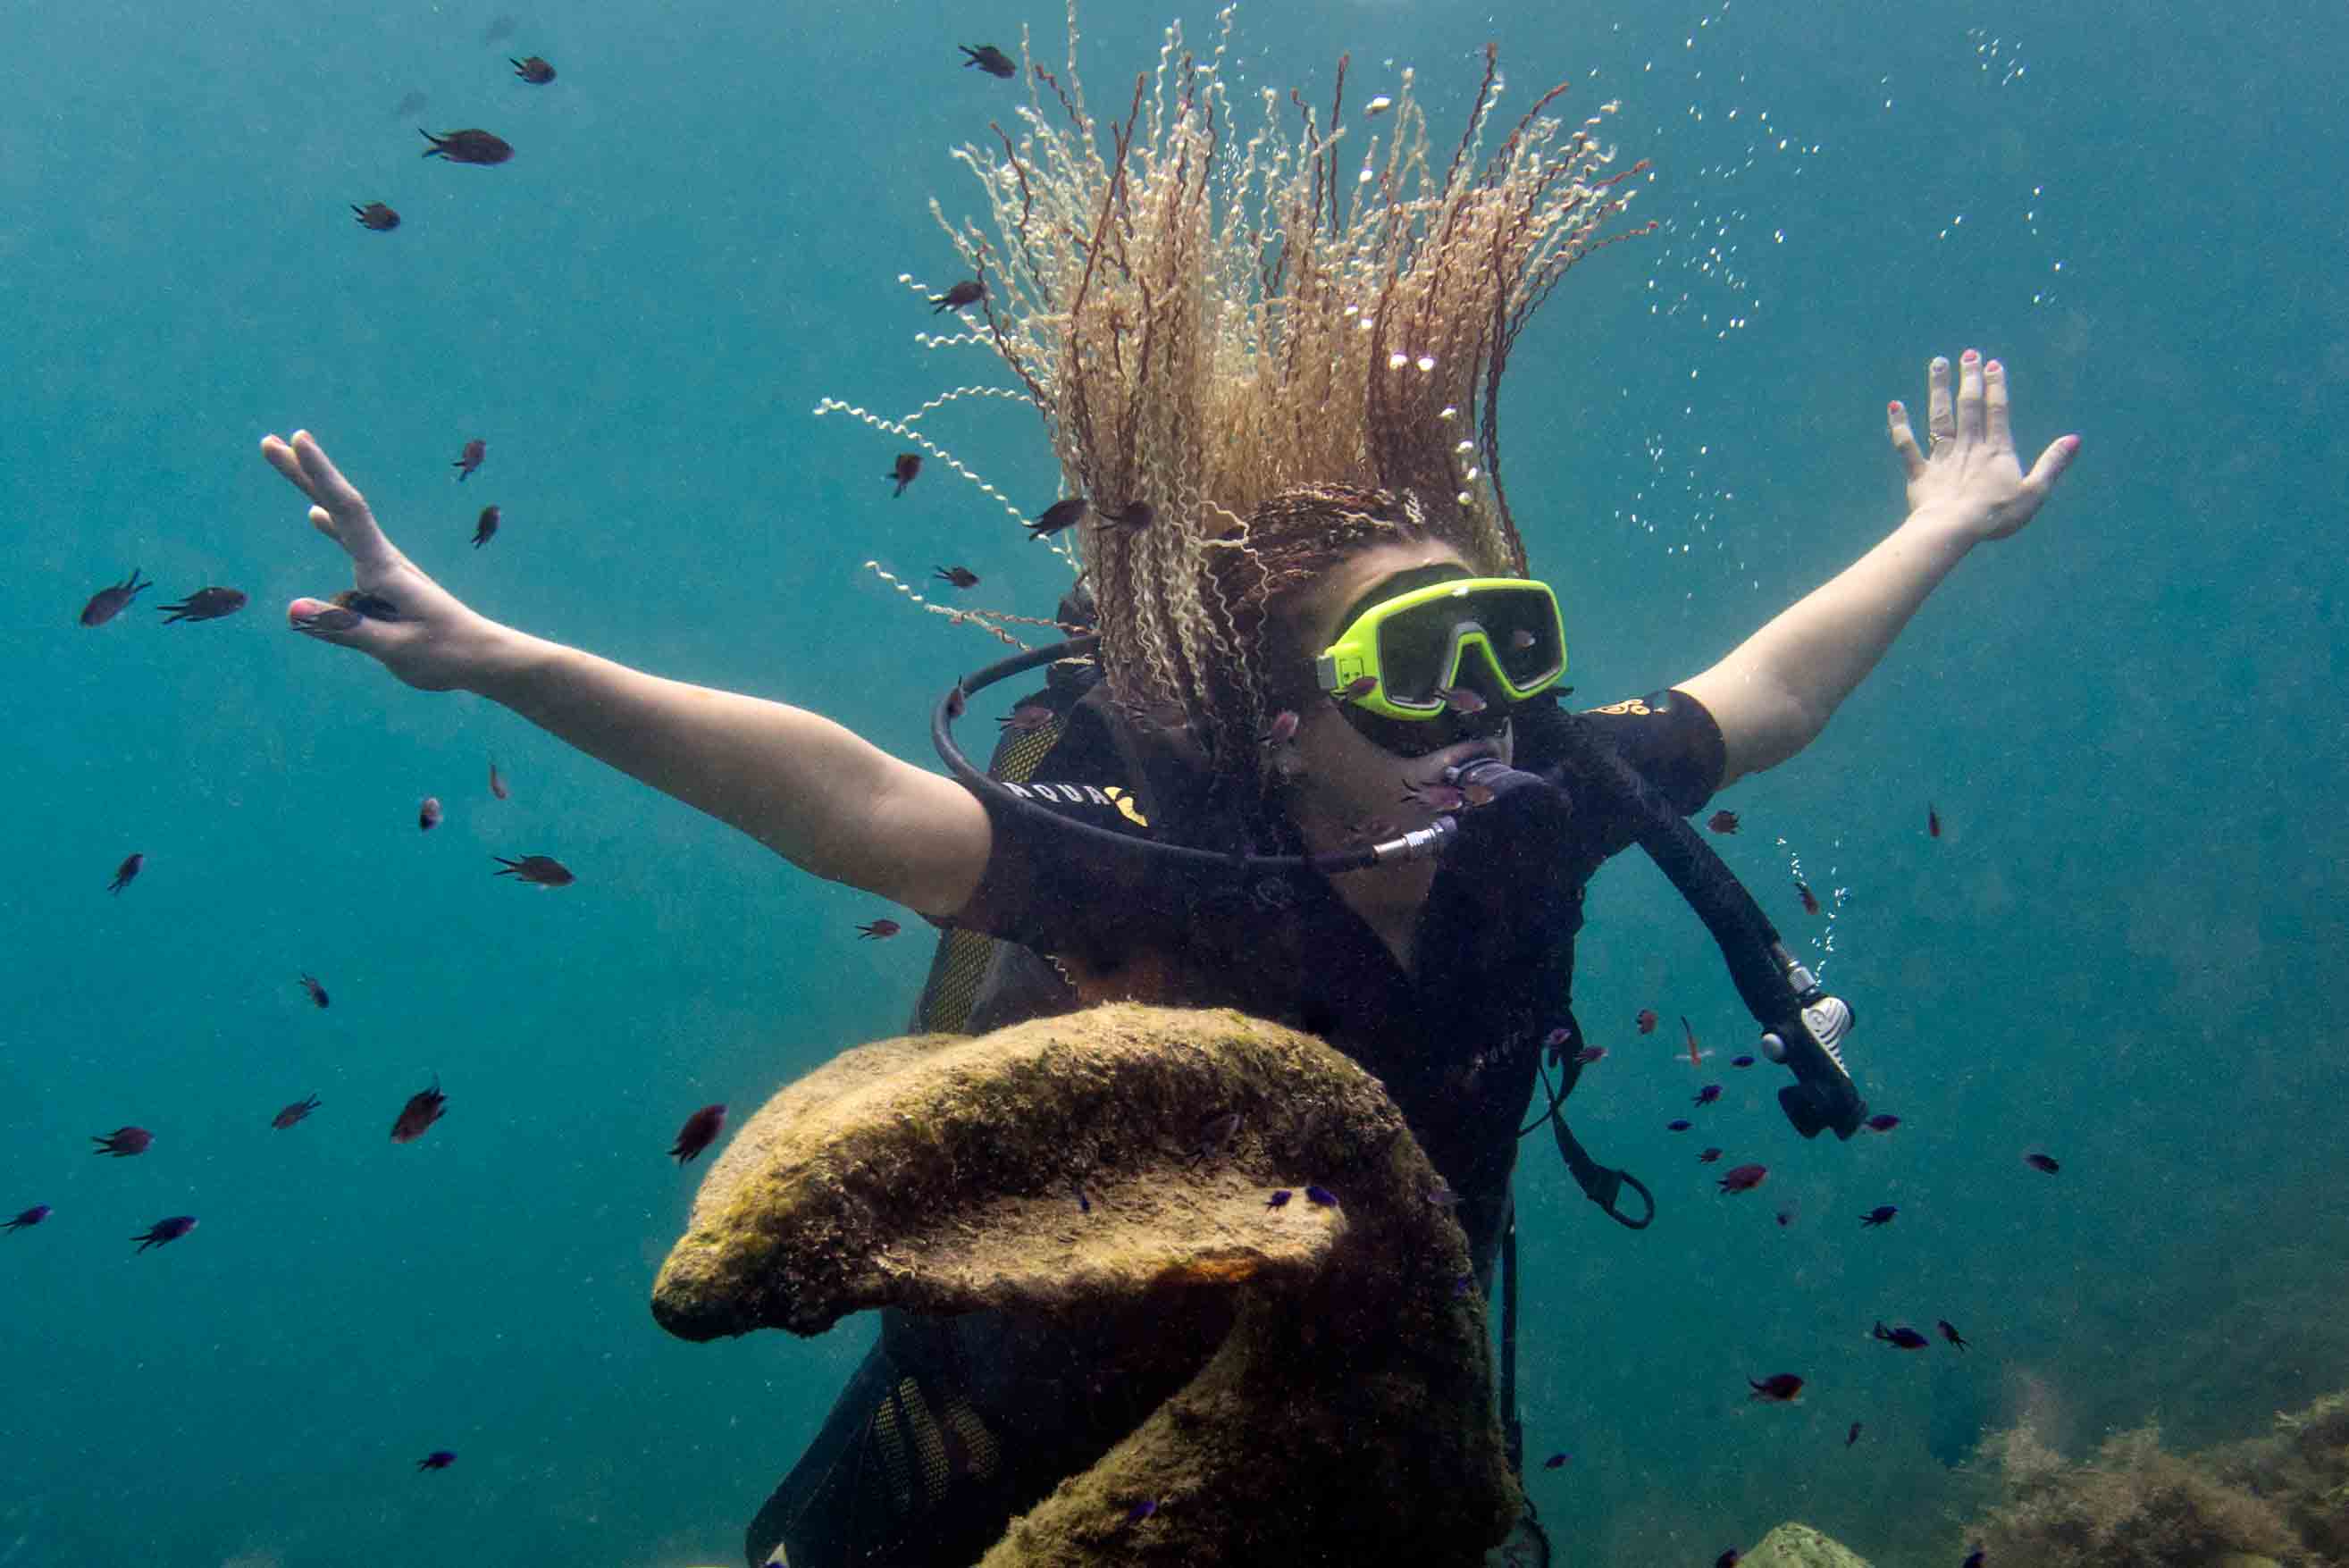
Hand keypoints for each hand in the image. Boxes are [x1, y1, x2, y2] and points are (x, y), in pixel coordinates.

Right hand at [260, 430, 507, 691]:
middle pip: (338, 505)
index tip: (299, 439)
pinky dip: (330, 526)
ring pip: (340, 520)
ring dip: (311, 490)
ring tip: (287, 463)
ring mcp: (384, 568)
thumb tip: (292, 609)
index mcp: (384, 569)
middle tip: (268, 442)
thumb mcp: (393, 649)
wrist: (484, 656)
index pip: (348, 511)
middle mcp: (383, 560)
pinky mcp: (386, 582)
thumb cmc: (445, 654)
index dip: (321, 475)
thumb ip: (344, 628)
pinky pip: (350, 545)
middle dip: (303, 473)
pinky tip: (315, 517)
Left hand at [1888, 351, 2076, 542]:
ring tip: (1937, 363)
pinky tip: (1895, 406)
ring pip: (1940, 417)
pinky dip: (1900, 426)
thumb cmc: (1997, 514)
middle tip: (1968, 355)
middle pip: (1969, 406)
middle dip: (1969, 379)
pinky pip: (1907, 446)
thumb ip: (2052, 464)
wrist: (1953, 529)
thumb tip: (2074, 439)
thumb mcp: (2035, 492)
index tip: (1993, 364)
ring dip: (1938, 389)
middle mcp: (1968, 447)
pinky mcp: (1920, 473)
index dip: (1996, 386)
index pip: (1997, 411)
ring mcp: (1942, 458)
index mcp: (1996, 450)